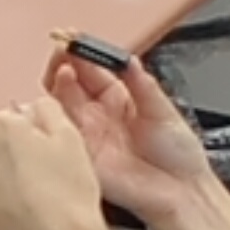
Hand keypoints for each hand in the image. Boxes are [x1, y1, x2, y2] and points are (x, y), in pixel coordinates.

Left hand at [0, 102, 128, 229]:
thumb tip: (32, 105)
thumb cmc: (66, 195)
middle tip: (32, 180)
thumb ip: (48, 110)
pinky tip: (1, 208)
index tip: (40, 158)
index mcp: (3, 123)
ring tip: (18, 197)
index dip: (30, 140)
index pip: (13, 121)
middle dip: (6, 155)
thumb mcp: (71, 138)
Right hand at [43, 44, 219, 229]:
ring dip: (57, 82)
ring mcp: (86, 132)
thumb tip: (127, 60)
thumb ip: (142, 85)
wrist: (179, 191)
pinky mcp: (78, 151)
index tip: (76, 38)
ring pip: (60, 101)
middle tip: (63, 49)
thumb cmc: (178, 157)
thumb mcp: (164, 110)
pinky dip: (51, 111)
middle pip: (71, 82)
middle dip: (64, 62)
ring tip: (62, 69)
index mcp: (120, 100)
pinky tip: (53, 95)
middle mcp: (98, 115)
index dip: (84, 53)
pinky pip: (58, 129)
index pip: (95, 70)